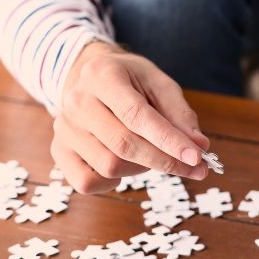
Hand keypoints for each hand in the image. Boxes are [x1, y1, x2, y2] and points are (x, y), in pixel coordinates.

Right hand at [52, 42, 209, 192]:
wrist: (92, 79)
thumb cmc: (132, 82)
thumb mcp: (160, 85)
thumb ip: (181, 115)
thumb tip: (199, 146)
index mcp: (103, 75)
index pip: (138, 116)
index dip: (170, 141)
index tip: (198, 157)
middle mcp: (77, 100)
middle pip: (124, 145)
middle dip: (166, 161)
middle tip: (197, 168)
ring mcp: (64, 127)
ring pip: (109, 165)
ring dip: (142, 168)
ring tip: (151, 152)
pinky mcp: (59, 150)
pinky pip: (86, 182)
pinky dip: (111, 182)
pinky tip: (124, 165)